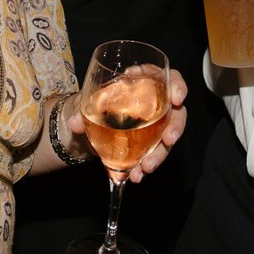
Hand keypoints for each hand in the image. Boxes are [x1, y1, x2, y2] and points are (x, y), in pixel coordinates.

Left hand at [61, 69, 189, 184]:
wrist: (89, 125)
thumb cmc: (96, 103)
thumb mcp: (87, 102)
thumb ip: (81, 110)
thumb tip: (74, 123)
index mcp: (146, 81)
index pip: (170, 77)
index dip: (178, 86)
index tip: (177, 98)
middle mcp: (156, 103)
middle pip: (176, 112)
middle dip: (175, 127)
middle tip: (169, 139)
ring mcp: (156, 125)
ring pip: (167, 138)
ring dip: (159, 154)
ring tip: (146, 167)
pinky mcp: (150, 144)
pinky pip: (154, 154)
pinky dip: (146, 165)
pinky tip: (136, 175)